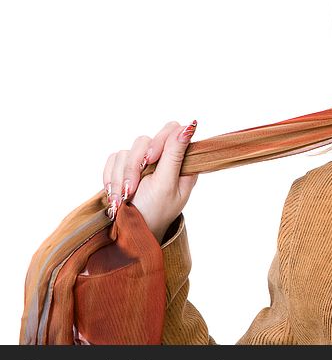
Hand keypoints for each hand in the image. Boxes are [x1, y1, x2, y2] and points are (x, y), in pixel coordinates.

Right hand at [102, 120, 198, 242]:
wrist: (129, 233)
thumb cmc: (154, 213)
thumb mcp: (166, 185)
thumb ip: (174, 155)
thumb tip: (190, 125)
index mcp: (181, 164)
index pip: (172, 131)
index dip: (160, 140)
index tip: (151, 160)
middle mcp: (162, 160)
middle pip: (145, 140)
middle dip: (135, 165)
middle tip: (132, 188)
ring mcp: (142, 164)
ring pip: (126, 151)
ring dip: (121, 176)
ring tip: (123, 198)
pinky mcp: (124, 168)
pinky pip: (113, 159)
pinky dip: (111, 177)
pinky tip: (116, 195)